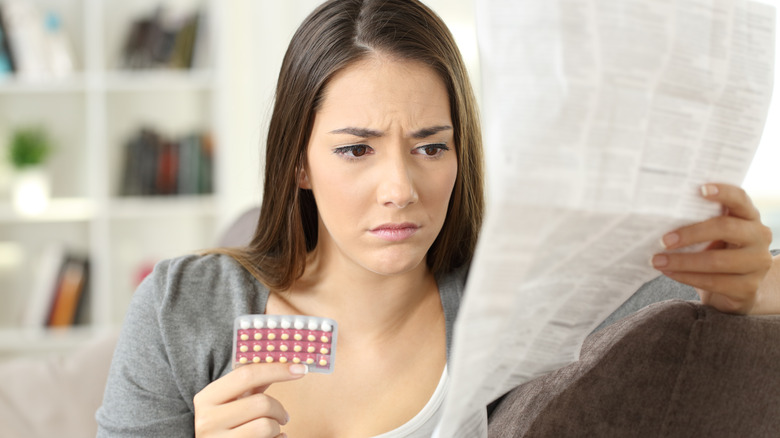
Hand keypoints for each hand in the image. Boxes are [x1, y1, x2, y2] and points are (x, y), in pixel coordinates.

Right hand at [194, 363, 306, 437]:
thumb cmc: (225, 423)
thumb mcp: (231, 400)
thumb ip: (251, 381)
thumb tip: (284, 361)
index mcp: (207, 398)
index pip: (246, 375)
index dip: (277, 369)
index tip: (300, 369)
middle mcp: (207, 420)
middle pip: (261, 403)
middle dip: (279, 409)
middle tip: (283, 416)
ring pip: (266, 426)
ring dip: (277, 427)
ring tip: (272, 430)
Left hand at [651, 183, 773, 313]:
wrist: (735, 289)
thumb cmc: (716, 252)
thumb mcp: (713, 234)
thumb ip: (699, 221)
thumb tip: (660, 215)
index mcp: (749, 216)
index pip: (740, 198)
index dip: (723, 192)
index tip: (700, 189)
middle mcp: (759, 236)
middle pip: (726, 228)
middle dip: (691, 233)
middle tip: (663, 240)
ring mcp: (757, 263)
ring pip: (717, 260)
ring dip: (682, 261)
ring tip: (657, 260)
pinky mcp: (748, 288)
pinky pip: (713, 281)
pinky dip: (686, 277)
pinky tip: (669, 272)